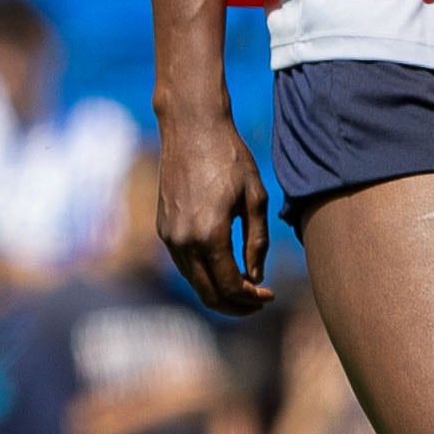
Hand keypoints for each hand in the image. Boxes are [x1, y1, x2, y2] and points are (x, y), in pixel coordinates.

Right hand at [155, 108, 271, 311]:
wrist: (191, 128)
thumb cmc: (229, 158)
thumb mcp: (255, 198)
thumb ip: (257, 242)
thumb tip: (255, 276)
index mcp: (209, 235)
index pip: (230, 286)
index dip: (252, 299)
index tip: (270, 295)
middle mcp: (183, 242)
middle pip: (208, 294)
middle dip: (235, 305)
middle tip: (258, 301)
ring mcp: (169, 237)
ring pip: (194, 282)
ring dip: (219, 291)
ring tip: (245, 286)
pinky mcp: (163, 229)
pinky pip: (184, 265)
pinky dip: (204, 275)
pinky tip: (223, 267)